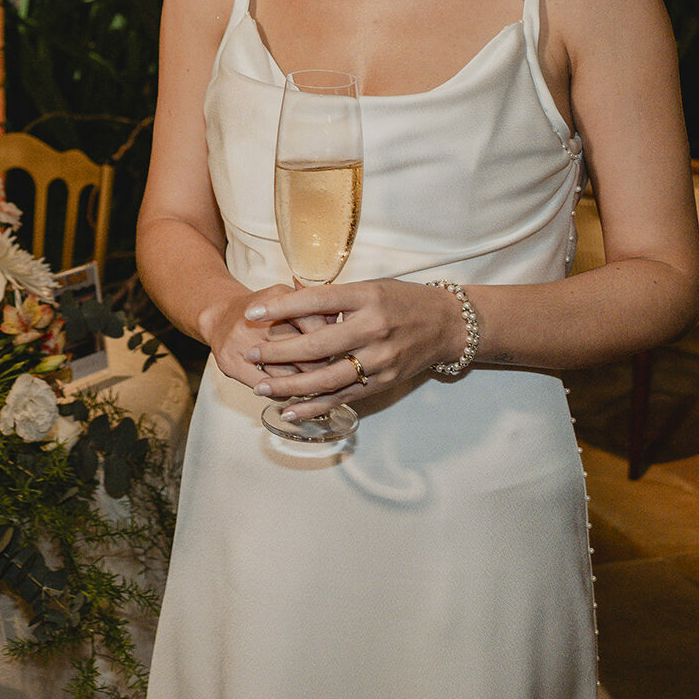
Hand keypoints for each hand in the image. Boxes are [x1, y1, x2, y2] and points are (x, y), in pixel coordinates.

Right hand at [201, 284, 332, 387]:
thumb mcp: (288, 300)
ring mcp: (242, 343)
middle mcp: (257, 321)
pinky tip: (287, 388)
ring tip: (311, 383)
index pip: (314, 323)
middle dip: (320, 364)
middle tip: (328, 370)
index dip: (330, 339)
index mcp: (276, 299)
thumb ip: (316, 309)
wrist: (219, 316)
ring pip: (286, 375)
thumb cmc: (263, 312)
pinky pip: (267, 387)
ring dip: (303, 383)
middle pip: (302, 352)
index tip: (337, 347)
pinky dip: (281, 391)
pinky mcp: (231, 364)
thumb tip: (340, 323)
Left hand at [242, 278, 464, 419]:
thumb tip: (287, 298)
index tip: (251, 312)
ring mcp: (380, 359)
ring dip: (290, 385)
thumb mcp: (369, 287)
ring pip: (327, 377)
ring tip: (260, 386)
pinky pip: (343, 397)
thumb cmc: (402, 300)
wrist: (448, 324)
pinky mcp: (384, 382)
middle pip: (317, 344)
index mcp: (366, 298)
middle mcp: (373, 329)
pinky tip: (290, 410)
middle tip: (249, 354)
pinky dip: (315, 406)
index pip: (316, 301)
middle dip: (277, 351)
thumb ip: (333, 297)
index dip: (280, 307)